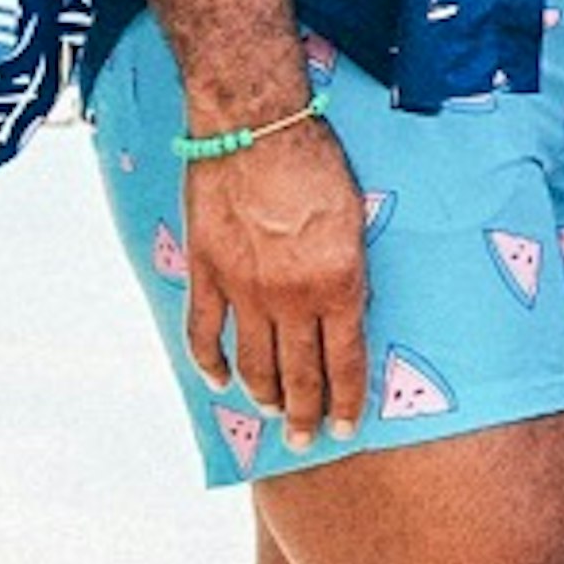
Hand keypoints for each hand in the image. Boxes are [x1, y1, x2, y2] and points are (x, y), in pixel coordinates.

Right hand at [183, 113, 370, 449]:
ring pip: (254, 363)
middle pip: (300, 374)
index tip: (343, 428)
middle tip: (304, 438)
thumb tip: (348, 315)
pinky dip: (210, 364)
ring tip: (270, 413)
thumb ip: (352, 274)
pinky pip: (205, 333)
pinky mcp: (207, 273)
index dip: (345, 401)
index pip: (345, 362)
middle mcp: (292, 297)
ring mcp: (245, 289)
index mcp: (339, 283)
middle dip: (304, 414)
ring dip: (263, 396)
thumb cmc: (319, 162)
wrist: (257, 124)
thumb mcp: (357, 220)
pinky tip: (220, 382)